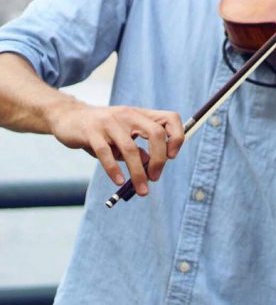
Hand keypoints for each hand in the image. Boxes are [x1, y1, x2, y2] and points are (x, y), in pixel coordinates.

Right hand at [48, 102, 184, 195]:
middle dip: (160, 159)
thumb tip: (152, 165)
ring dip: (139, 173)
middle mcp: (128, 115)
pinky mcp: (91, 132)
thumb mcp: (124, 136)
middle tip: (155, 177)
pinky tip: (120, 181)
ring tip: (142, 190)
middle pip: (155, 134)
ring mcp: (109, 122)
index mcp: (140, 115)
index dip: (177, 137)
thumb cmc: (102, 130)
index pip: (170, 118)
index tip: (172, 156)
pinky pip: (106, 153)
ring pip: (130, 149)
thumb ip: (139, 149)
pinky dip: (114, 170)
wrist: (68, 117)